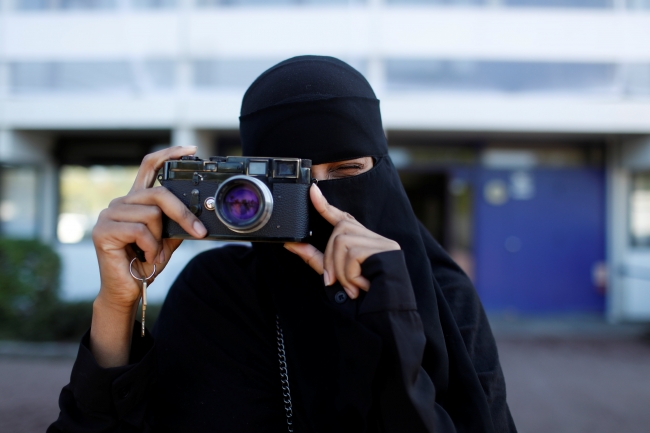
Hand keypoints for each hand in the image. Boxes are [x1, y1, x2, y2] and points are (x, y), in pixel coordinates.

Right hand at [91, 146, 207, 312]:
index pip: (149, 168)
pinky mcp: (103, 231)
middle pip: (158, 193)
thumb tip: (199, 210)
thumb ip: (176, 221)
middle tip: (198, 231)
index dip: (168, 154)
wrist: (128, 290)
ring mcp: (109, 215)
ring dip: (160, 239)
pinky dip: (149, 247)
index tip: (190, 150)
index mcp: (135, 201)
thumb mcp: (167, 238)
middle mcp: (120, 203)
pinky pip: (140, 230)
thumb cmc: (145, 262)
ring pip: (152, 214)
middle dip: (182, 213)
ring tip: (153, 253)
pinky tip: (143, 256)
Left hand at [284, 184, 399, 298]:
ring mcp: (381, 242)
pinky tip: (361, 286)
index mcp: (362, 241)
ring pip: (342, 244)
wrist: (389, 312)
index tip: (312, 190)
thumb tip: (291, 244)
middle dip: (330, 260)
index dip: (325, 205)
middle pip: (338, 232)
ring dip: (340, 271)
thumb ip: (316, 258)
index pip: (342, 217)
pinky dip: (350, 275)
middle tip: (335, 283)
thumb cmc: (365, 295)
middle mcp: (373, 237)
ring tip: (353, 287)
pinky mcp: (384, 249)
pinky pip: (352, 255)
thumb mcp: (335, 274)